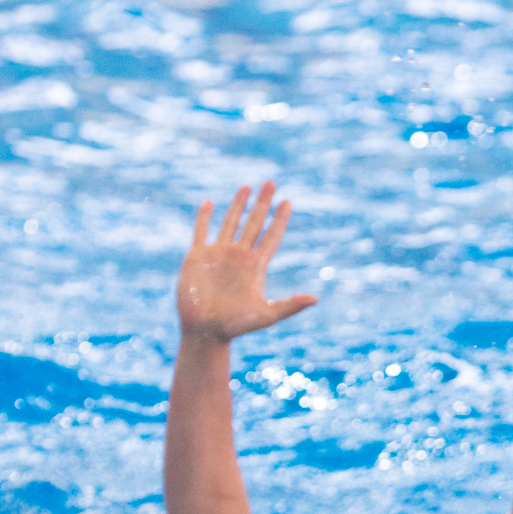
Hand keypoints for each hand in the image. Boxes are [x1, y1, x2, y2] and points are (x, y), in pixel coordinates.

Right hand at [176, 181, 317, 346]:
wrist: (205, 331)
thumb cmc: (236, 326)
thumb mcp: (266, 315)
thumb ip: (290, 305)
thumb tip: (315, 299)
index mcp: (255, 266)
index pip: (271, 236)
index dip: (279, 219)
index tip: (288, 202)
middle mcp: (238, 256)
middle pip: (254, 223)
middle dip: (262, 203)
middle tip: (271, 182)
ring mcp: (218, 254)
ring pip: (230, 222)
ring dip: (238, 204)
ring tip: (246, 186)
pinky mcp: (197, 256)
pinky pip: (201, 231)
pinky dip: (204, 217)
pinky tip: (209, 203)